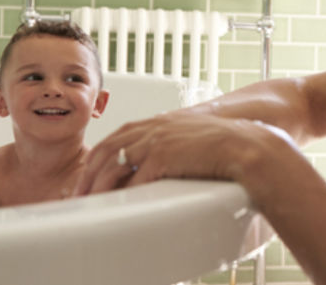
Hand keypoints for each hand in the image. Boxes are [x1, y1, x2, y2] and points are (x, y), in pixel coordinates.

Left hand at [73, 112, 299, 197]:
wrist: (246, 144)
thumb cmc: (226, 144)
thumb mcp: (190, 139)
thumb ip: (170, 147)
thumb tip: (157, 167)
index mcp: (157, 122)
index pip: (115, 137)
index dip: (97, 158)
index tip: (88, 175)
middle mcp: (153, 128)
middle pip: (106, 149)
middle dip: (88, 173)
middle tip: (78, 193)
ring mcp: (157, 140)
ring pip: (113, 163)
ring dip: (98, 184)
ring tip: (90, 202)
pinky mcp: (165, 156)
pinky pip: (135, 177)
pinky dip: (122, 191)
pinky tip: (116, 203)